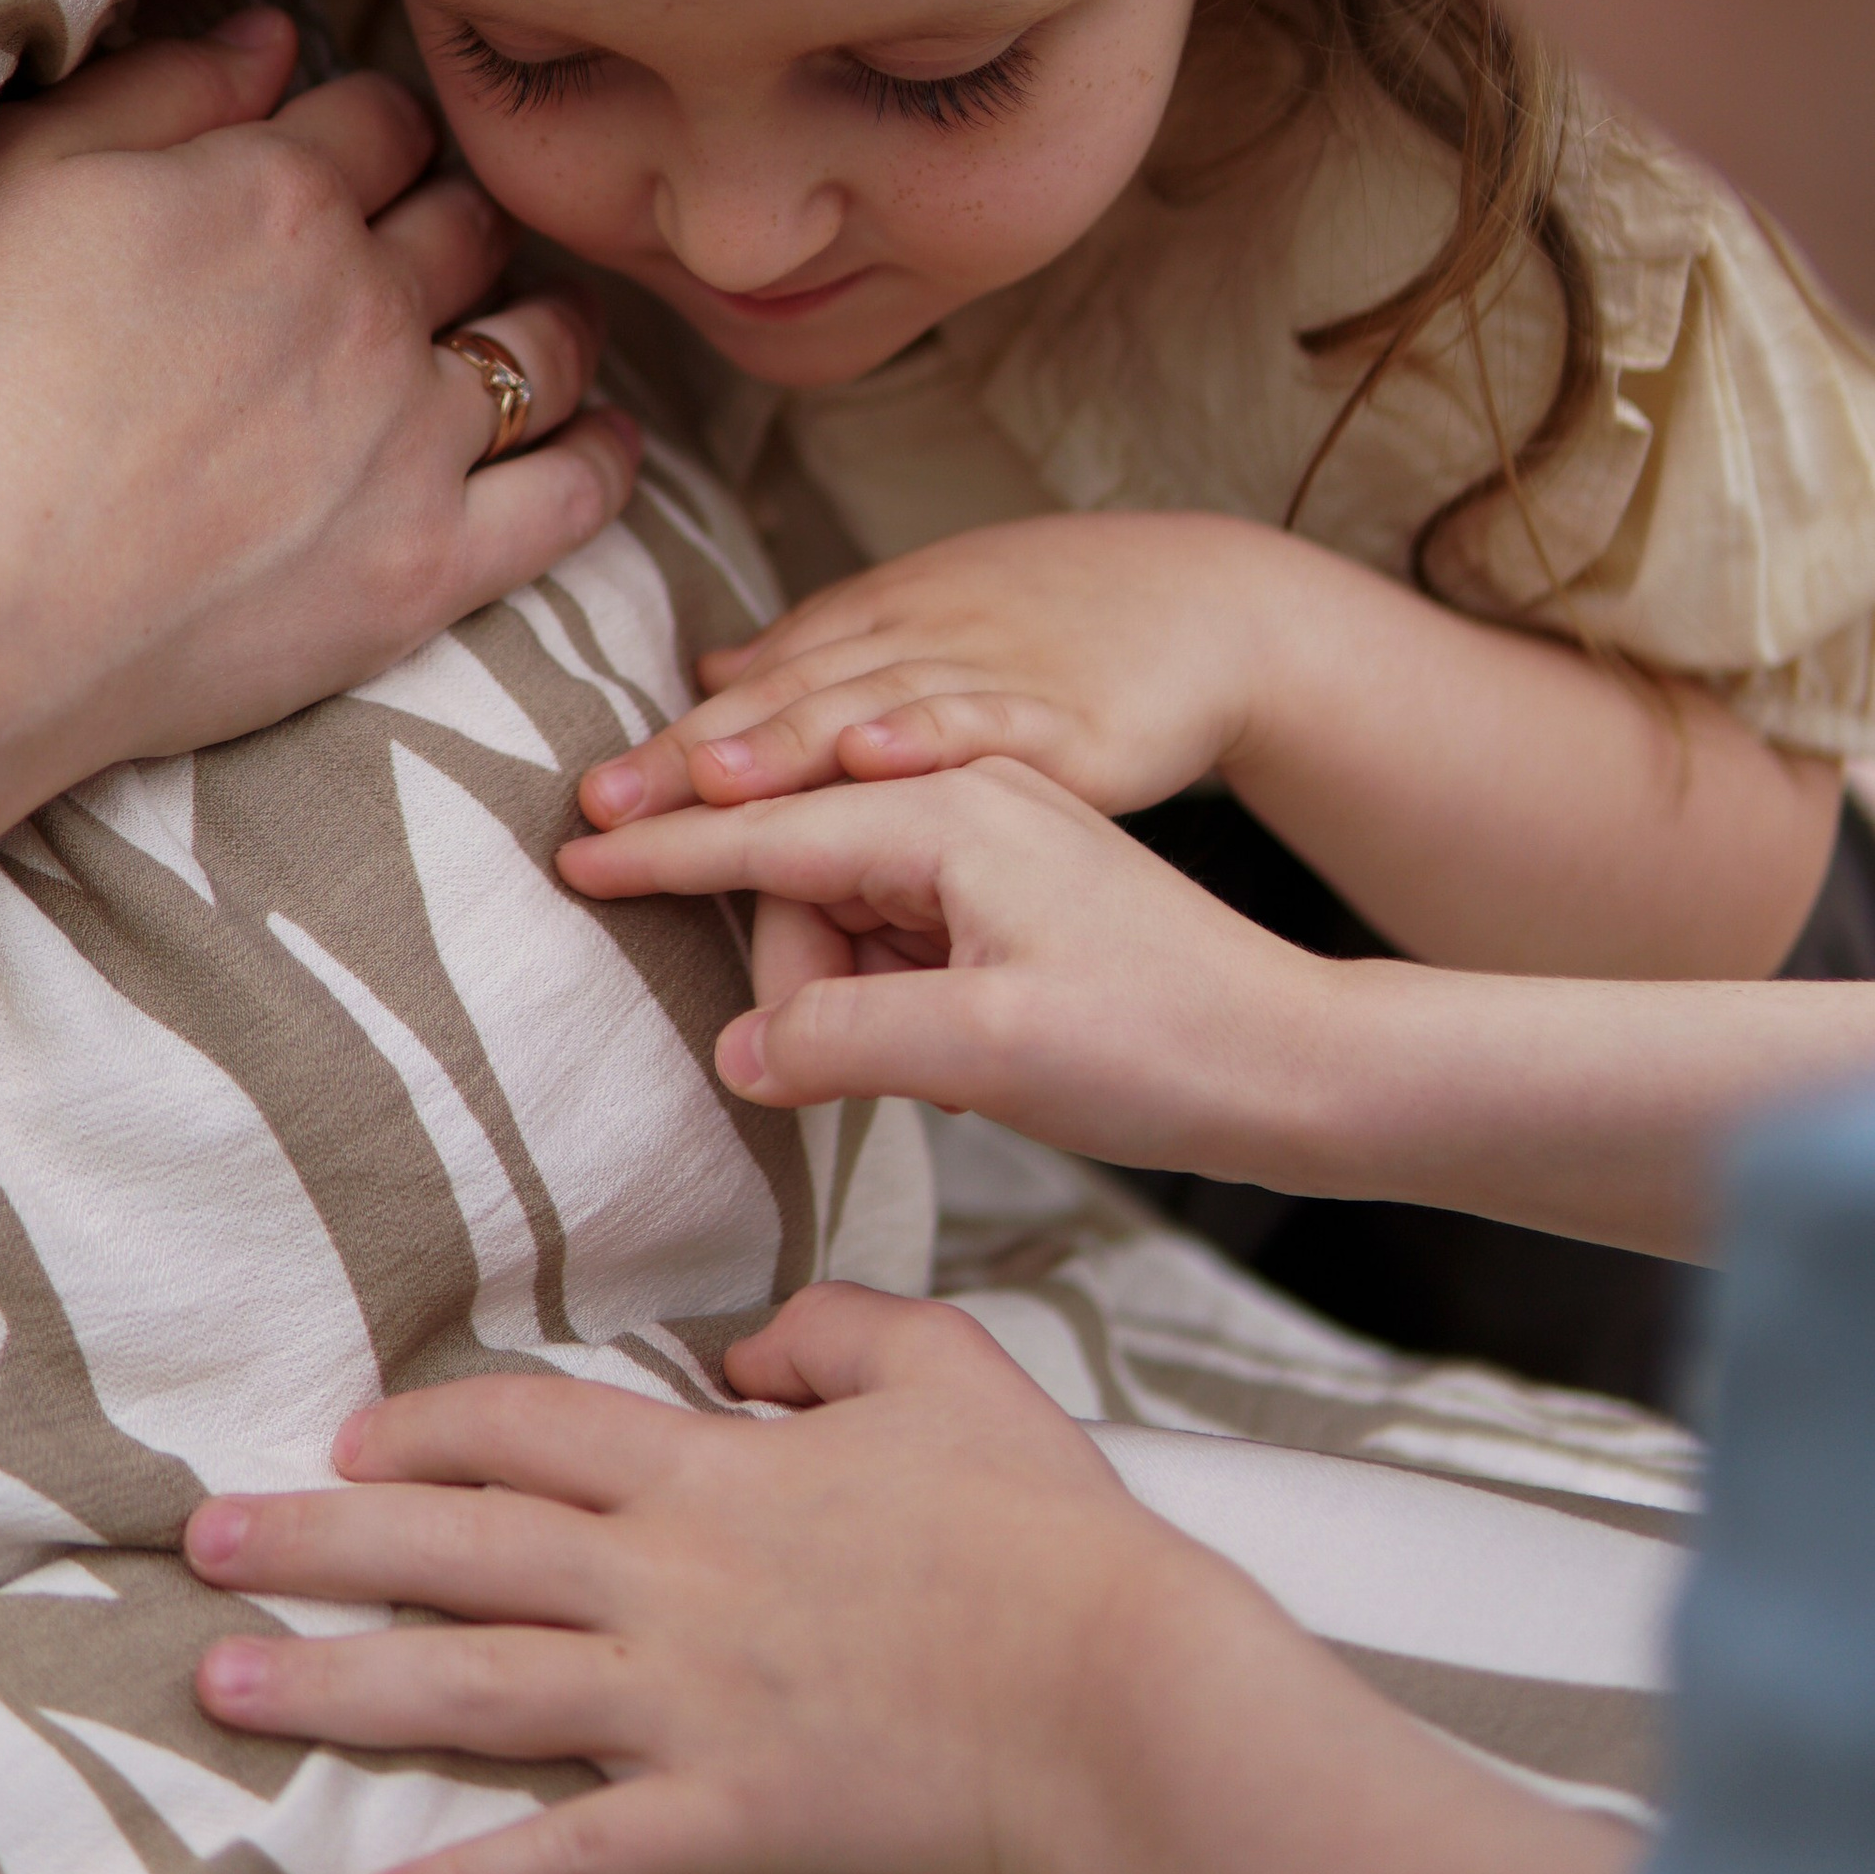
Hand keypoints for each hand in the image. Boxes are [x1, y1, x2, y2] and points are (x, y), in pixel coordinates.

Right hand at [0, 11, 638, 1407]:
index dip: (363, 132)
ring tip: (526, 325)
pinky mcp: (427, 567)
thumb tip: (274, 34)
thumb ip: (156, 91)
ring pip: (539, 344)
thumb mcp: (12, 183)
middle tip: (424, 248)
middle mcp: (367, 296)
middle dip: (450, 218)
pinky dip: (602, 457)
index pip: (374, 120)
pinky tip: (602, 439)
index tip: (347, 158)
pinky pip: (572, 497)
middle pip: (462, 221)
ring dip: (543, 320)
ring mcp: (409, 436)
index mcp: (272, 189)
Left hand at [187, 1288, 1193, 1873]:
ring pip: (472, 1684)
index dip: (425, 1429)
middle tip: (202, 1543)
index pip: (525, 1430)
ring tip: (222, 1686)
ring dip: (335, 1685)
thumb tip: (746, 1347)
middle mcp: (667, 1577)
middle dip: (314, 1541)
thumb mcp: (940, 1364)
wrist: (1116, 1685)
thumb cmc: (1042, 1525)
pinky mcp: (726, 1815)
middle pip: (454, 1546)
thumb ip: (828, 1332)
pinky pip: (572, 1858)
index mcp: (711, 1468)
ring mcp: (685, 1700)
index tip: (345, 1442)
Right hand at [559, 760, 1342, 1176]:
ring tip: (938, 1070)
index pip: (762, 828)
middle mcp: (963, 798)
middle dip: (793, 982)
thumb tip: (740, 1053)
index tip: (568, 854)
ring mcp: (994, 837)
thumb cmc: (1164, 1049)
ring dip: (853, 998)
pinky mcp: (1017, 886)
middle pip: (800, 877)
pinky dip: (898, 994)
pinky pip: (902, 929)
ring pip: (847, 910)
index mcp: (948, 811)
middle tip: (835, 1074)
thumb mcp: (988, 1053)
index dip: (660, 851)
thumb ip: (843, 1040)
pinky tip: (955, 1053)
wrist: (1306, 1065)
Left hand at [579, 510, 1297, 828]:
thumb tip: (707, 677)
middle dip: (697, 757)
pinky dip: (933, 733)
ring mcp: (993, 672)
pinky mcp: (1072, 714)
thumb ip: (817, 656)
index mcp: (876, 629)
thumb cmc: (1055, 624)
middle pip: (791, 700)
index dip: (674, 746)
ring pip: (873, 707)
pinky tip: (880, 758)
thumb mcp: (923, 624)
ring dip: (789, 742)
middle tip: (607, 805)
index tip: (589, 801)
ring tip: (715, 780)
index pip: (756, 693)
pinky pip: (994, 723)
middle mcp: (917, 640)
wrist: (1209, 601)